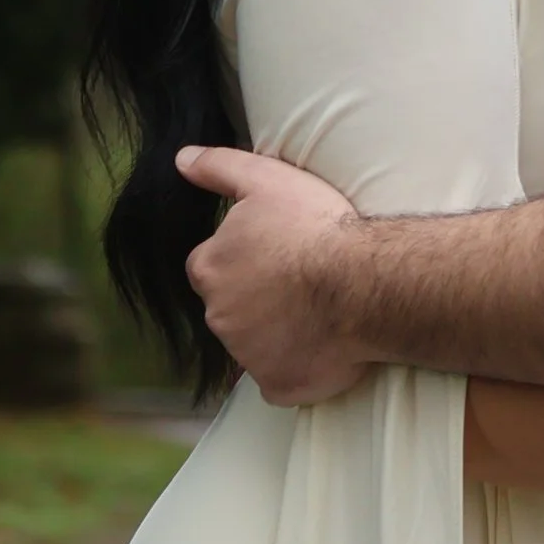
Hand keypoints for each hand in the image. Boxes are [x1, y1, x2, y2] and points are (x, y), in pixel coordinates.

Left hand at [178, 144, 374, 402]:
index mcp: (209, 269)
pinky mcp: (277, 384)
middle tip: (298, 282)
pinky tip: (320, 348)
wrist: (362, 282)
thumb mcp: (265, 179)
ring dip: (275, 332)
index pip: (209, 267)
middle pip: (230, 308)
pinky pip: (278, 379)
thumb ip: (218, 168)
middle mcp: (218, 316)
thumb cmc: (314, 226)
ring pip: (253, 344)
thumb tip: (182, 159)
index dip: (241, 260)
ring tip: (317, 311)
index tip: (273, 255)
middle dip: (255, 298)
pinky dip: (293, 367)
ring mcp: (246, 356)